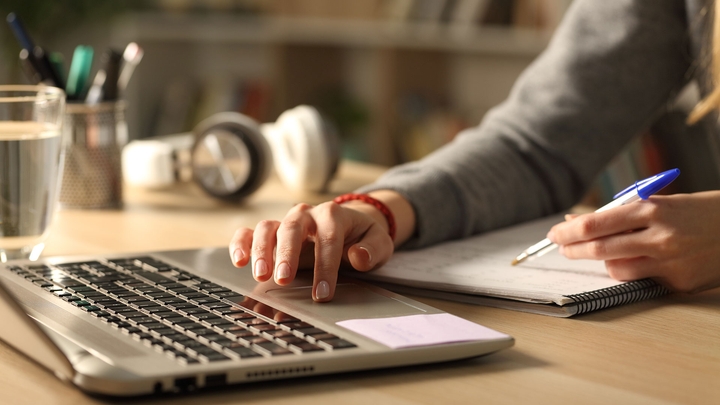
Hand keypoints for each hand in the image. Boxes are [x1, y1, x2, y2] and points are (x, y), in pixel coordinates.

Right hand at [228, 200, 395, 301]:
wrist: (350, 226)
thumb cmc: (362, 237)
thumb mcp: (378, 242)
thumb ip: (373, 249)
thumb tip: (358, 257)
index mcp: (333, 215)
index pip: (328, 239)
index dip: (325, 267)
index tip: (323, 292)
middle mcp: (306, 214)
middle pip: (292, 228)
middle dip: (287, 254)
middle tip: (284, 280)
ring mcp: (286, 222)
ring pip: (267, 228)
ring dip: (262, 251)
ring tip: (261, 275)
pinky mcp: (271, 232)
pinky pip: (250, 232)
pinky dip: (241, 243)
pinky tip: (239, 261)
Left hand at [546, 191, 719, 292]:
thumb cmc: (700, 211)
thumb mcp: (662, 201)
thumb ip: (622, 212)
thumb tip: (578, 220)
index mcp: (654, 210)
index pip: (596, 224)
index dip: (569, 231)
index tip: (555, 232)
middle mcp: (660, 237)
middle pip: (600, 249)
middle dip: (573, 248)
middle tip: (561, 246)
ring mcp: (671, 262)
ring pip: (616, 269)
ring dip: (601, 262)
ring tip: (599, 252)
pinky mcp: (679, 282)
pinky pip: (640, 280)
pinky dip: (629, 271)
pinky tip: (631, 261)